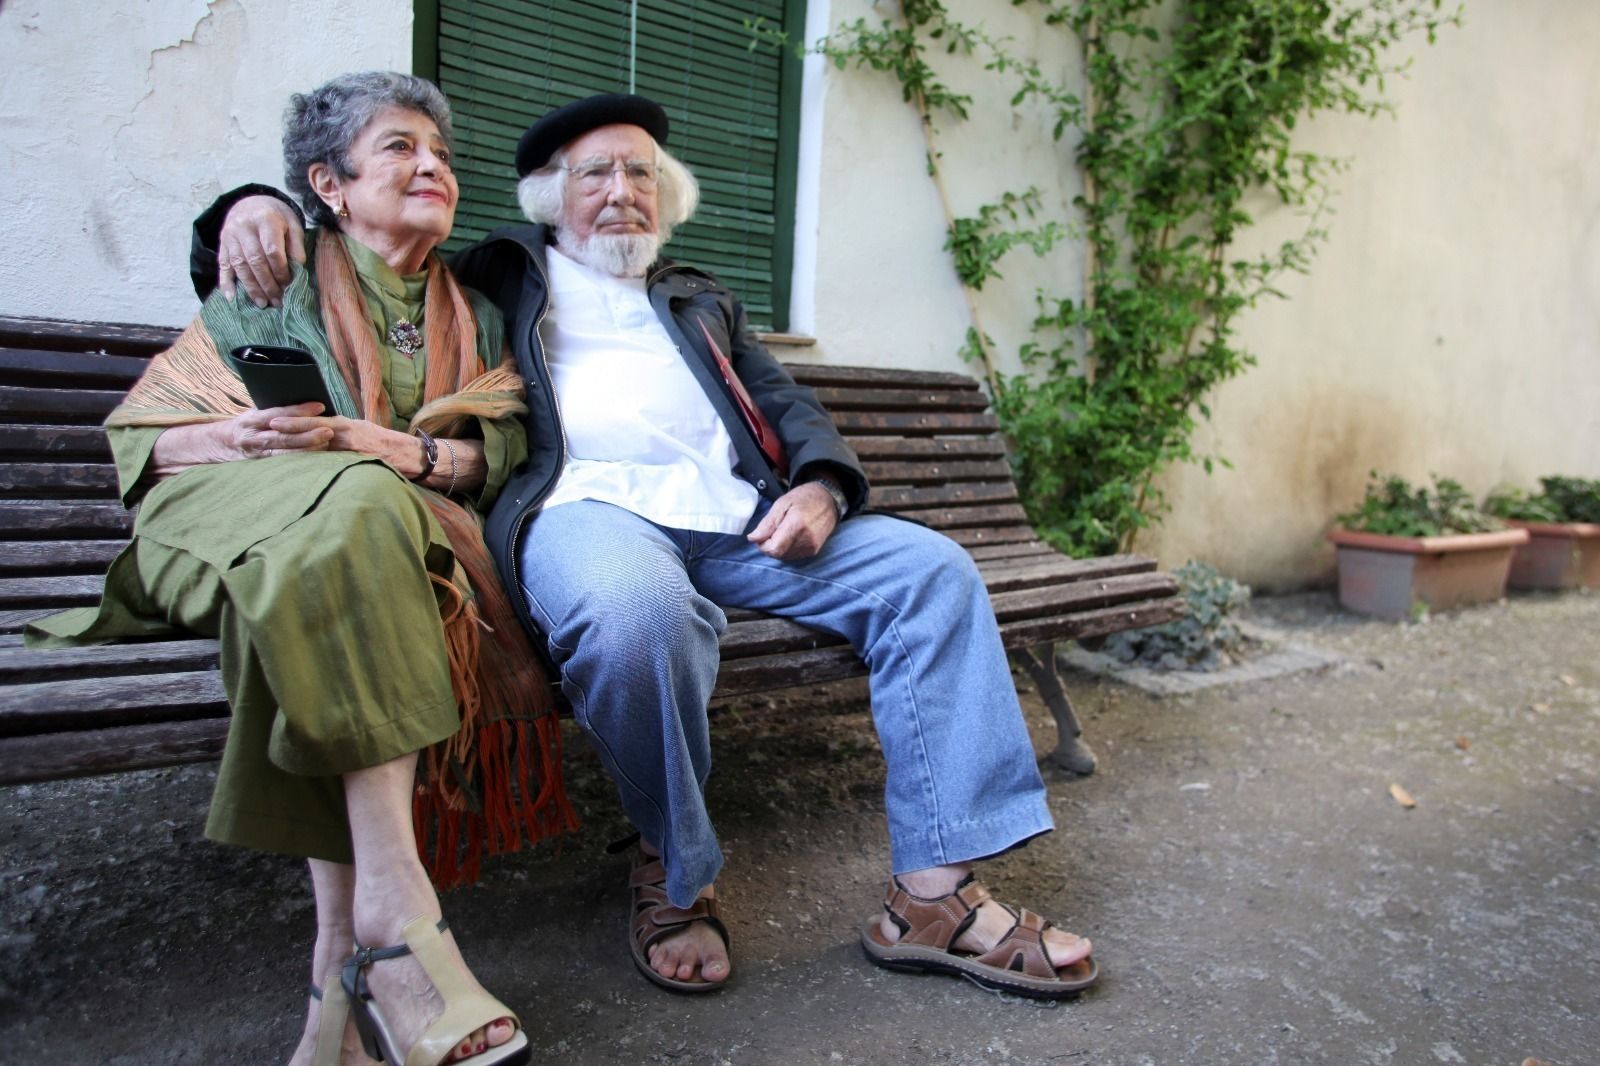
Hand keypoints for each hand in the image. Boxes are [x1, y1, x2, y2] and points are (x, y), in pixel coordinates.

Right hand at [218, 196, 305, 307]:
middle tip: (278, 301)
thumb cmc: (277, 217)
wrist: (252, 203)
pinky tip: (232, 298)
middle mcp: (243, 227)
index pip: (272, 250)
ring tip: (263, 303)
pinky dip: (226, 283)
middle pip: (255, 260)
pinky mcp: (222, 244)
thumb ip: (296, 245)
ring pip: (239, 265)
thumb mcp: (292, 224)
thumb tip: (299, 268)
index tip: (289, 285)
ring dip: (251, 287)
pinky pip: (223, 265)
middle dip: (267, 284)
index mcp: (265, 219)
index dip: (281, 271)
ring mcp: (230, 236)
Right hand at [222, 403, 334, 458]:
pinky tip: (317, 456)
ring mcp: (257, 453)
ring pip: (285, 452)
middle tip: (329, 430)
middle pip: (283, 436)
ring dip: (308, 448)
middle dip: (308, 434)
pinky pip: (283, 462)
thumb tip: (302, 398)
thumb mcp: (254, 412)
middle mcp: (253, 436)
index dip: (298, 410)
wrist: (221, 443)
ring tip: (326, 443)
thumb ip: (273, 409)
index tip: (319, 406)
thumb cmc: (247, 424)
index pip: (277, 413)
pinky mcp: (262, 464)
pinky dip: (301, 459)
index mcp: (251, 419)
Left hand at [266, 412, 425, 472]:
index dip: (295, 420)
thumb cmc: (386, 444)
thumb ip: (342, 432)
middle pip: (313, 432)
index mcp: (347, 426)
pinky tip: (300, 466)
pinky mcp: (357, 462)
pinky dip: (316, 463)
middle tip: (269, 427)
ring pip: (320, 447)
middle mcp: (347, 435)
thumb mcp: (363, 431)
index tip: (275, 420)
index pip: (316, 421)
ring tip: (278, 444)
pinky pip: (333, 463)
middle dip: (291, 429)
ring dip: (299, 445)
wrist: (410, 456)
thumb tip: (322, 433)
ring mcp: (351, 449)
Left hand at [747, 482, 839, 559]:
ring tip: (783, 531)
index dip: (763, 544)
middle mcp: (807, 539)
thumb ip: (767, 523)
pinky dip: (787, 549)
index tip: (762, 534)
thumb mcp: (782, 503)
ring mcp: (812, 547)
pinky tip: (790, 536)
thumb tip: (753, 538)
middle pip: (778, 554)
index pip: (773, 549)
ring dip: (778, 547)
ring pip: (785, 557)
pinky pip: (793, 556)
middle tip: (772, 530)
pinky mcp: (814, 551)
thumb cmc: (805, 498)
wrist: (829, 500)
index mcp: (797, 525)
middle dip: (769, 546)